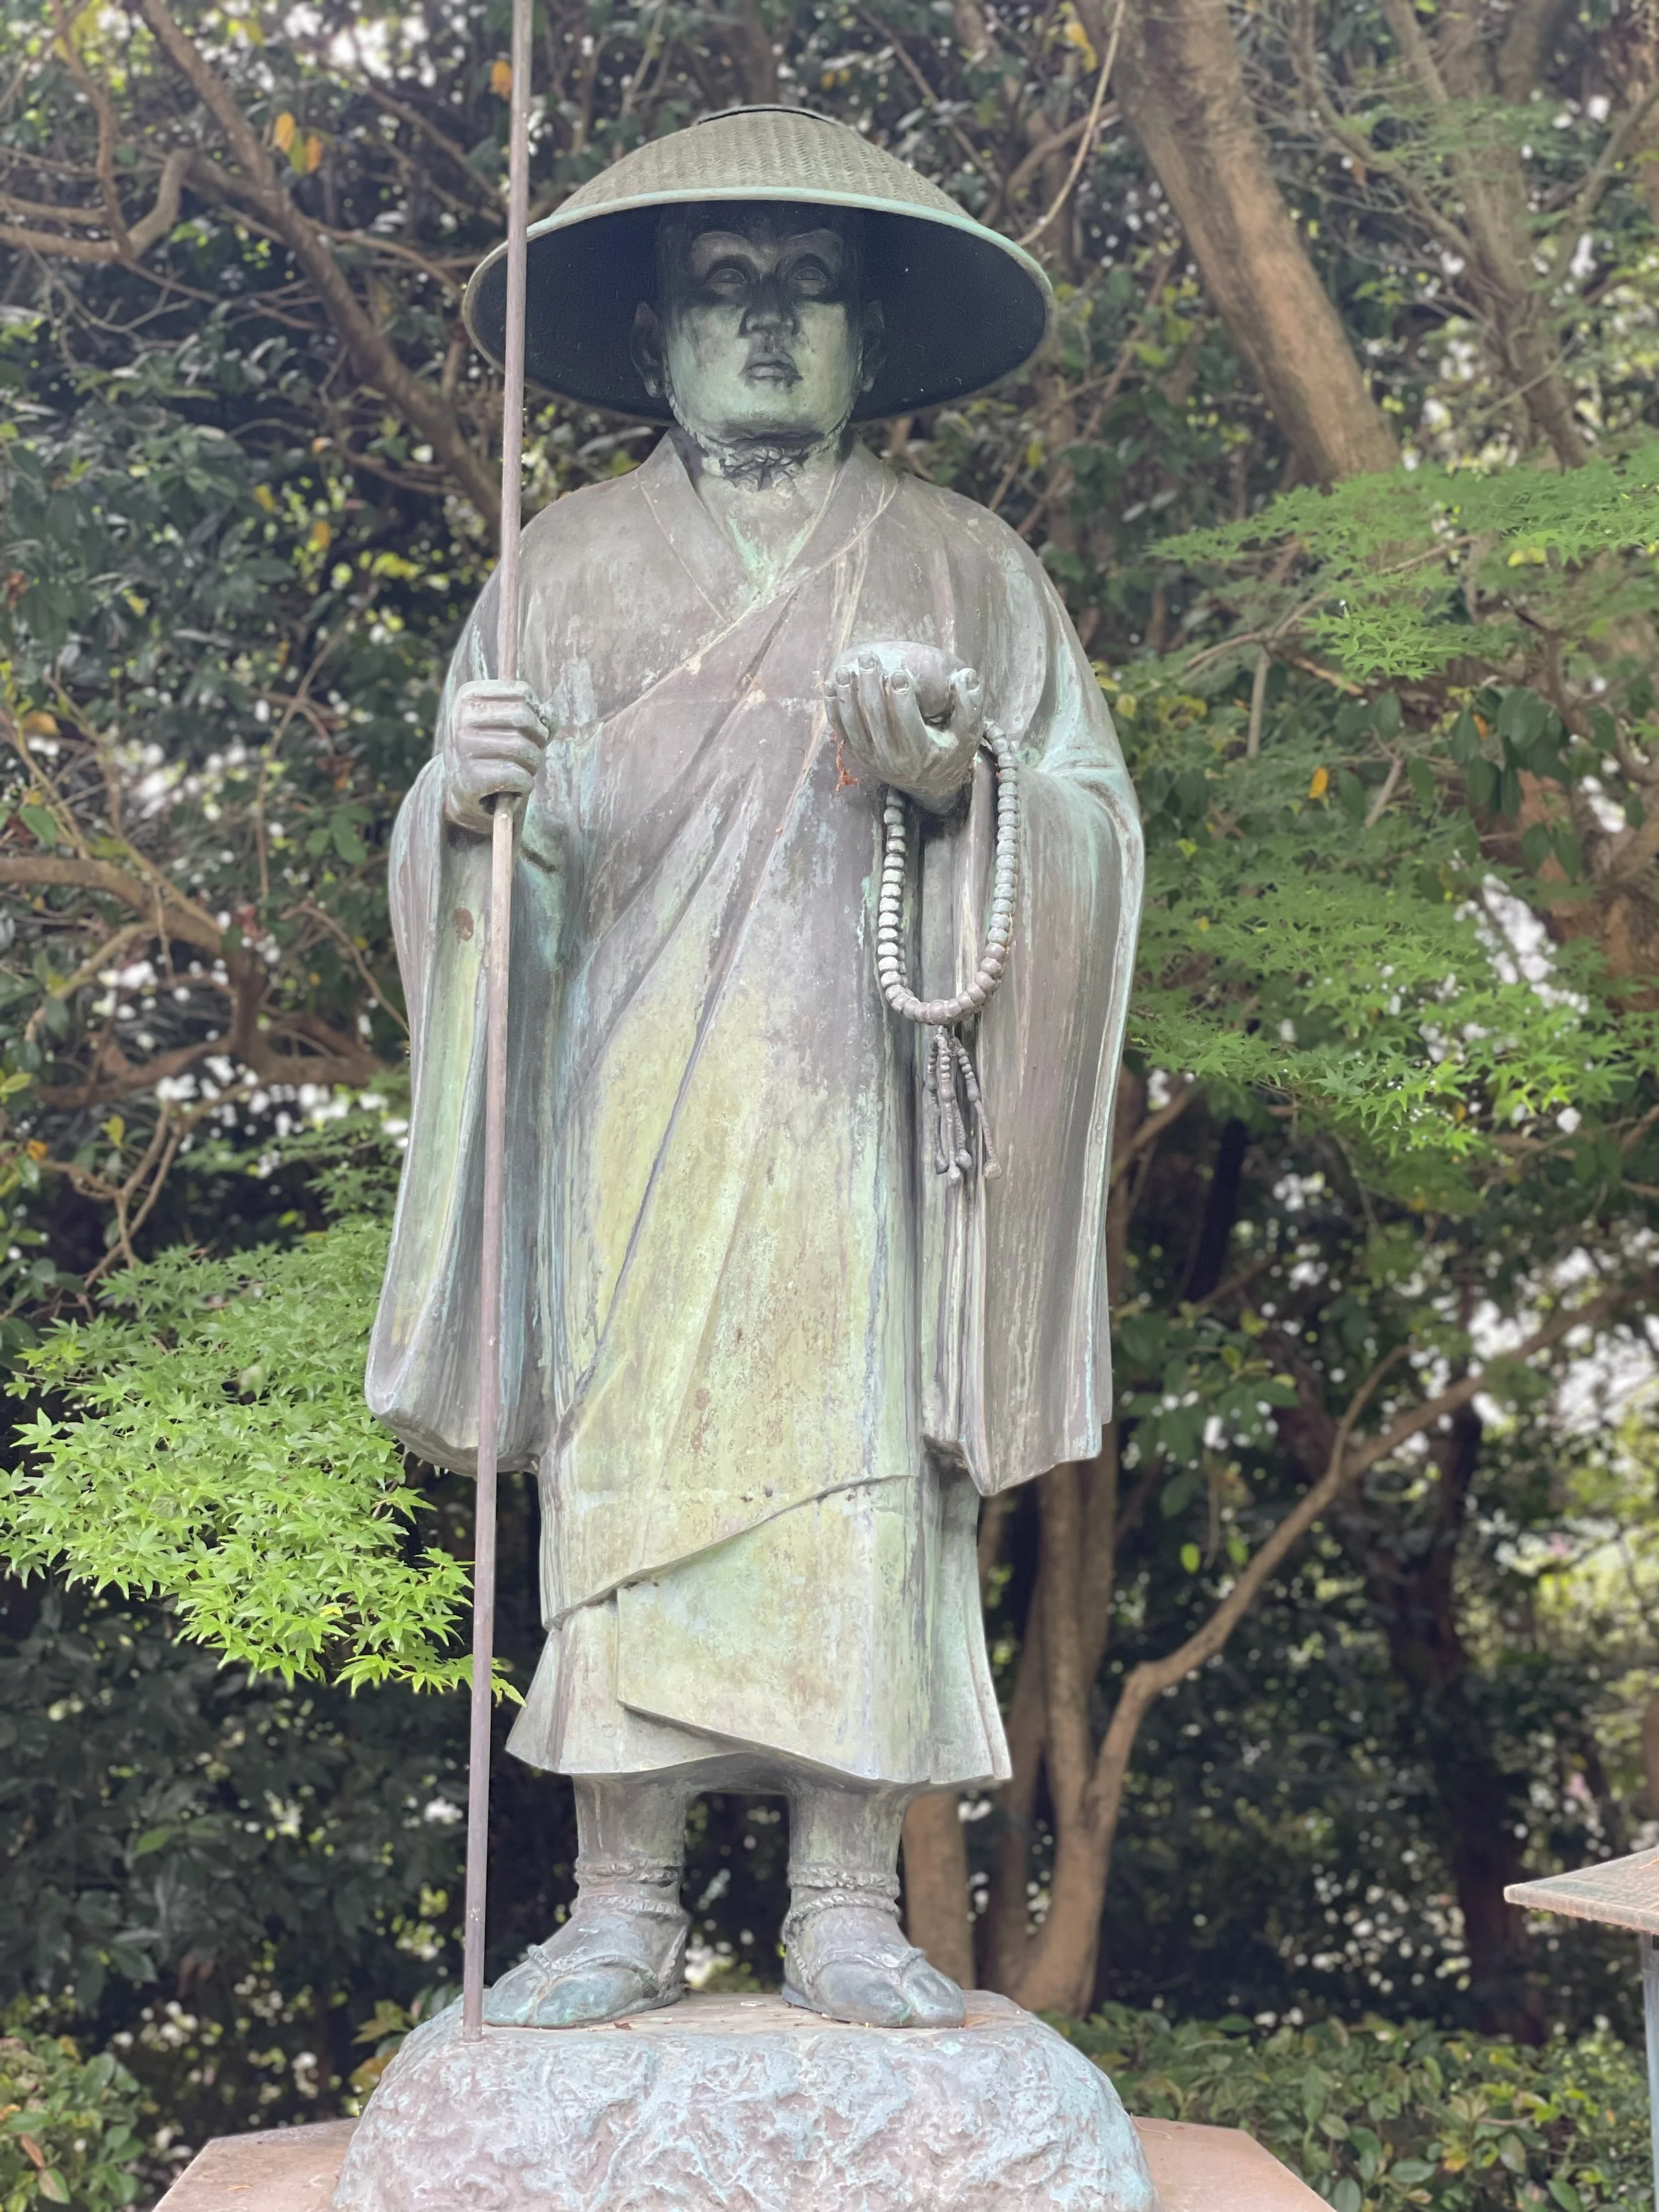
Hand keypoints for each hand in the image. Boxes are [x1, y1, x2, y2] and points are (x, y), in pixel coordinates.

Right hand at [442, 679, 552, 835]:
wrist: (462, 790)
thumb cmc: (492, 751)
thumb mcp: (510, 726)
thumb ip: (536, 716)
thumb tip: (550, 715)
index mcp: (468, 696)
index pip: (522, 693)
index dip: (536, 714)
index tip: (527, 731)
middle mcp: (461, 718)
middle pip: (525, 718)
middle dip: (538, 739)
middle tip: (529, 754)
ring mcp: (464, 748)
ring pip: (524, 749)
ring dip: (533, 765)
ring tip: (520, 770)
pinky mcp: (471, 778)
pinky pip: (519, 777)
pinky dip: (525, 785)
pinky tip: (514, 787)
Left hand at [824, 642, 985, 810]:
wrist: (930, 784)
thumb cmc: (951, 752)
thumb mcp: (968, 735)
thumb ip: (970, 706)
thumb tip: (967, 675)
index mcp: (920, 753)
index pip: (907, 723)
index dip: (902, 698)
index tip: (898, 672)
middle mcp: (892, 758)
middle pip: (876, 719)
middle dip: (869, 687)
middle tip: (867, 658)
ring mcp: (872, 758)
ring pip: (854, 725)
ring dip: (847, 696)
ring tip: (845, 668)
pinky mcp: (859, 755)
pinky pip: (841, 732)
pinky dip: (833, 710)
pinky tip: (830, 686)